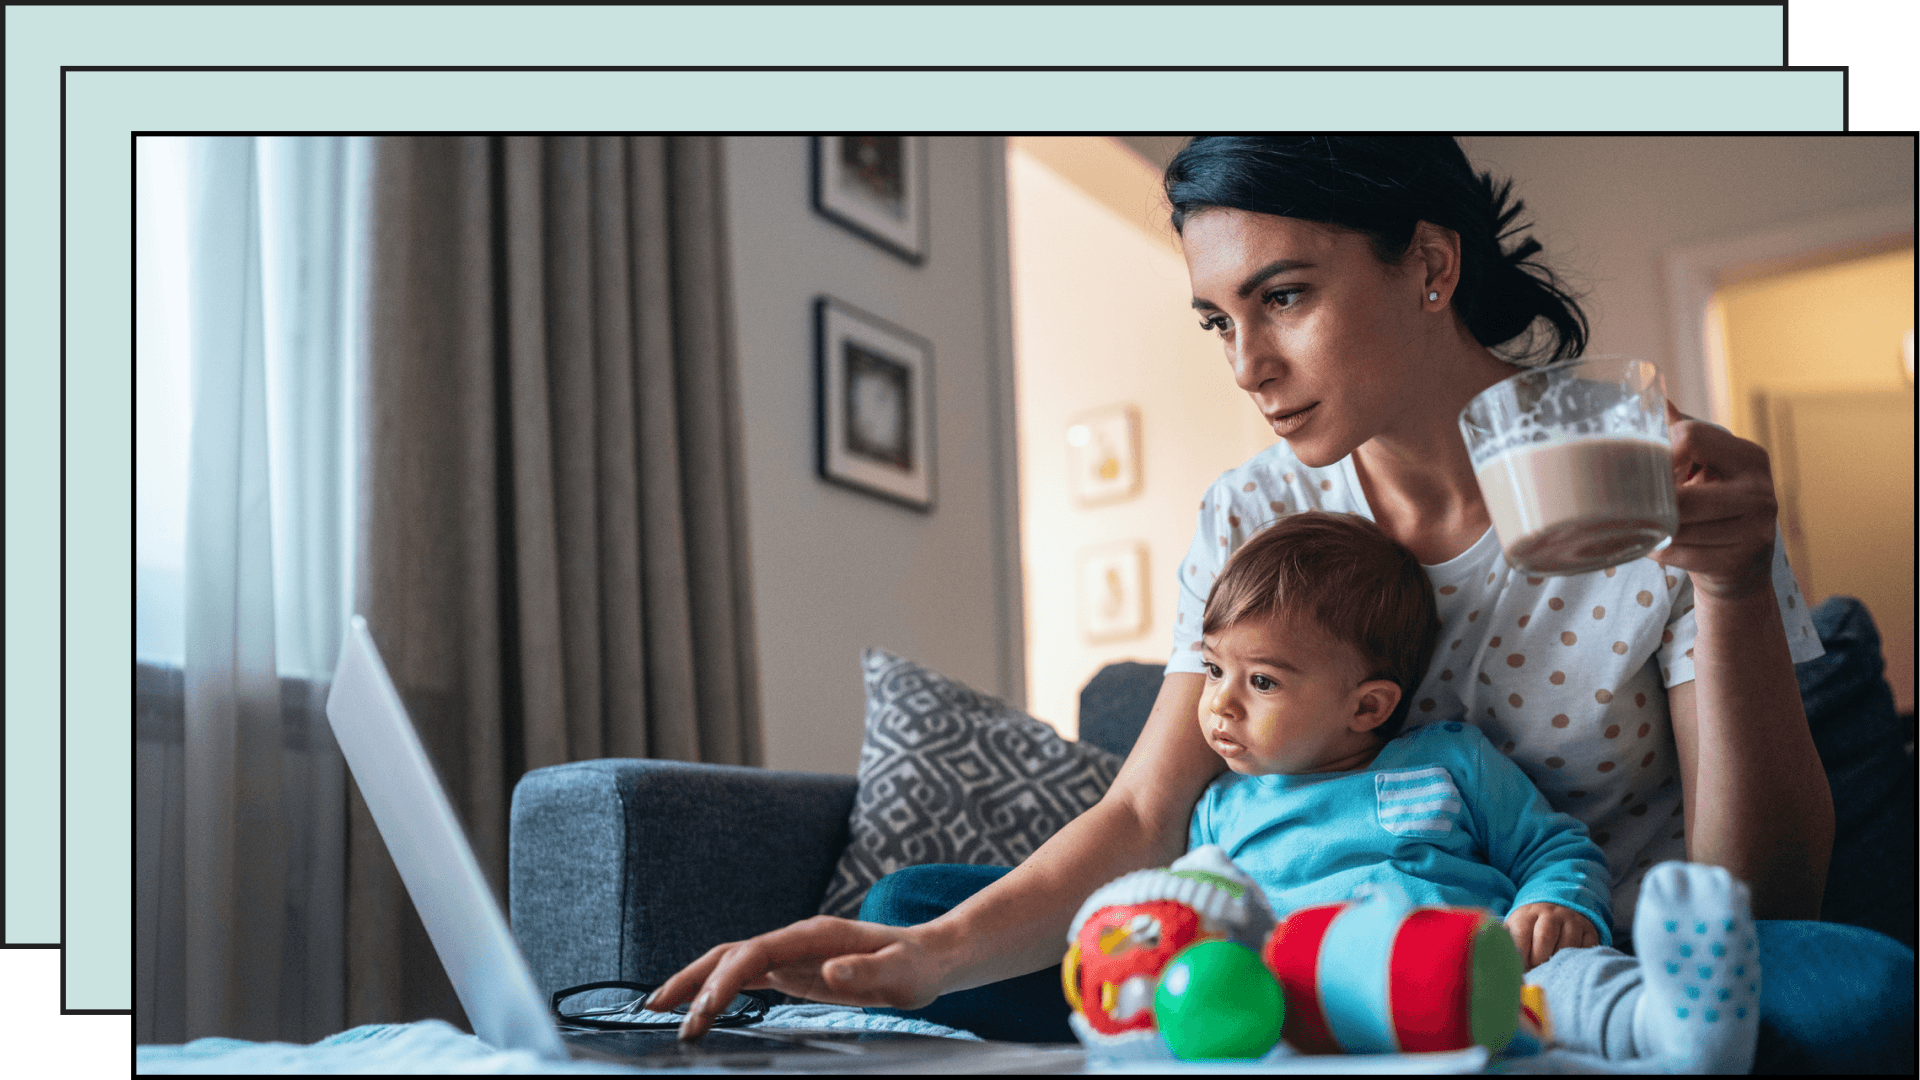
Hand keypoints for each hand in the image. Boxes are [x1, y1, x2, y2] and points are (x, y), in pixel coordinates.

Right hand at [645, 916, 952, 1040]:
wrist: (930, 957)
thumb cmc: (916, 967)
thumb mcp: (901, 974)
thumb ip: (866, 972)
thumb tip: (827, 973)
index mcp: (814, 937)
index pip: (755, 954)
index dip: (725, 980)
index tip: (703, 1011)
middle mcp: (795, 941)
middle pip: (730, 954)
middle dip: (692, 979)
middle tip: (658, 1011)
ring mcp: (791, 955)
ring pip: (731, 964)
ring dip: (695, 983)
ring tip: (658, 1007)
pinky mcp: (793, 971)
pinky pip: (746, 978)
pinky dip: (717, 990)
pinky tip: (699, 1008)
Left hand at [1503, 902, 1598, 970]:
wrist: (1557, 909)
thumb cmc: (1530, 928)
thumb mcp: (1515, 929)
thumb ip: (1507, 943)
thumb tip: (1496, 962)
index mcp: (1527, 914)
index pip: (1521, 933)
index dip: (1519, 955)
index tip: (1518, 970)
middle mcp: (1551, 914)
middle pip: (1544, 937)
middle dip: (1538, 960)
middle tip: (1536, 972)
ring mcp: (1572, 920)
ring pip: (1567, 944)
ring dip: (1558, 962)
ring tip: (1551, 971)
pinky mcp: (1589, 930)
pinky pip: (1587, 948)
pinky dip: (1578, 960)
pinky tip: (1569, 966)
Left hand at [1651, 401, 1777, 600]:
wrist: (1744, 564)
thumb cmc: (1716, 502)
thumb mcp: (1709, 464)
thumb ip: (1684, 434)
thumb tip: (1657, 398)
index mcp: (1750, 456)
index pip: (1691, 437)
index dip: (1659, 454)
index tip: (1645, 469)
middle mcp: (1759, 490)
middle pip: (1681, 496)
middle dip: (1649, 503)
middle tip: (1626, 504)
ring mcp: (1754, 528)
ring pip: (1678, 529)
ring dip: (1648, 530)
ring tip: (1637, 526)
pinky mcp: (1739, 560)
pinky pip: (1681, 555)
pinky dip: (1658, 551)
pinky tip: (1653, 545)